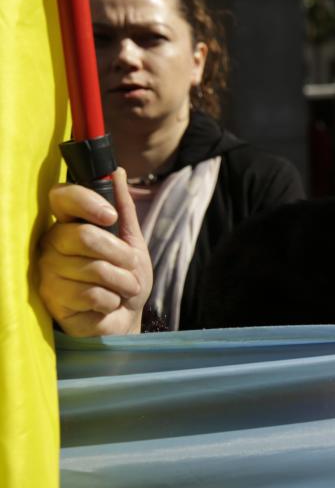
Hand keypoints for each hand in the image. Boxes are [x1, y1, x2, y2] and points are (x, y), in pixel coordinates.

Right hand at [38, 167, 152, 335]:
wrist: (126, 317)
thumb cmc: (125, 279)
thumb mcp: (132, 241)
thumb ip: (124, 208)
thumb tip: (118, 170)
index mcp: (70, 223)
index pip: (61, 196)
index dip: (86, 201)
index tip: (110, 216)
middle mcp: (52, 243)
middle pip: (85, 236)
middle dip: (121, 255)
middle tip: (130, 267)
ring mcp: (48, 271)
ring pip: (92, 268)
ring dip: (121, 282)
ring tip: (122, 289)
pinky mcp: (51, 298)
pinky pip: (90, 294)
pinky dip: (111, 300)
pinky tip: (107, 303)